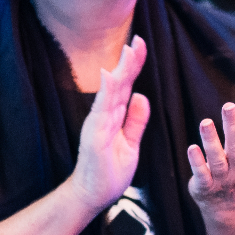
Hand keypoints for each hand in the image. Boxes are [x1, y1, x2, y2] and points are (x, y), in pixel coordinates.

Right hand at [69, 36, 150, 213]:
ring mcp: (97, 125)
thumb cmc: (109, 171)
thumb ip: (135, 120)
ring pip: (111, 93)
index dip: (134, 66)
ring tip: (129, 51)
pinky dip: (106, 92)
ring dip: (120, 71)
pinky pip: (101, 111)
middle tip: (138, 39)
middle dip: (129, 62)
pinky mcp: (94, 136)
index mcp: (113, 116)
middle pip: (118, 84)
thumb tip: (142, 97)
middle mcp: (103, 116)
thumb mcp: (131, 143)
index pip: (126, 86)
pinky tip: (111, 76)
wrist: (93, 195)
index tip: (141, 46)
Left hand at [187, 98, 234, 218]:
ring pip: (218, 160)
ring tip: (206, 122)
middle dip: (233, 127)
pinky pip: (202, 175)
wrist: (231, 207)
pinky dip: (197, 163)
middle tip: (228, 105)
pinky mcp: (206, 187)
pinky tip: (192, 148)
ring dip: (211, 142)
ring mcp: (223, 180)